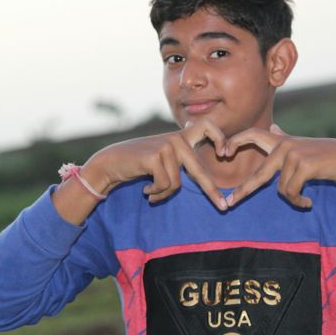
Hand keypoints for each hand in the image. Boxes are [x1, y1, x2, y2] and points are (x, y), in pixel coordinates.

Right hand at [86, 118, 228, 209]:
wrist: (111, 162)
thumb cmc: (138, 162)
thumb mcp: (162, 154)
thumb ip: (179, 152)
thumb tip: (196, 140)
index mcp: (180, 137)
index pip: (207, 126)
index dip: (219, 137)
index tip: (225, 154)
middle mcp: (175, 139)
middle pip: (199, 169)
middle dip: (212, 191)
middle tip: (224, 208)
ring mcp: (166, 146)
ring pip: (177, 184)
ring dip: (163, 193)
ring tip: (151, 192)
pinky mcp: (155, 156)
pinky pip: (165, 185)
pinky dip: (156, 192)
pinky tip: (145, 189)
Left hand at [224, 124, 335, 207]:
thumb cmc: (327, 157)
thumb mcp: (303, 146)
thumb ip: (284, 138)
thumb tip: (274, 127)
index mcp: (282, 140)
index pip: (252, 134)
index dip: (236, 141)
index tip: (222, 152)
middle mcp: (284, 145)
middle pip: (259, 173)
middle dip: (243, 190)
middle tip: (229, 203)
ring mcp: (293, 154)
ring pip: (281, 188)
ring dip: (293, 198)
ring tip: (303, 198)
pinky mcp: (302, 165)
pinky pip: (291, 191)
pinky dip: (298, 200)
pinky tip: (308, 202)